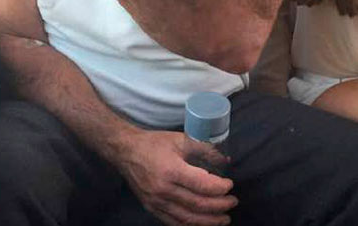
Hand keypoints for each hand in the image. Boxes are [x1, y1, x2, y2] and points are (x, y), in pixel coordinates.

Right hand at [117, 130, 237, 225]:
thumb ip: (204, 149)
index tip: (229, 185)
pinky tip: (203, 223)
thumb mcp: (180, 140)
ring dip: (209, 221)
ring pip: (188, 218)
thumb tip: (225, 160)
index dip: (219, 188)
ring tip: (223, 218)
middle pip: (198, 204)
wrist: (125, 151)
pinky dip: (191, 225)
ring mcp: (156, 202)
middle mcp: (163, 189)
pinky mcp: (152, 208)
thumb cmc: (153, 144)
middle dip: (219, 206)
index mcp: (171, 170)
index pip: (202, 185)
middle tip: (232, 202)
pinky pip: (174, 222)